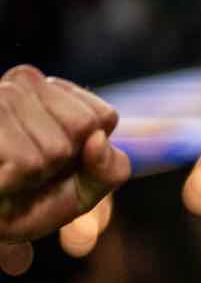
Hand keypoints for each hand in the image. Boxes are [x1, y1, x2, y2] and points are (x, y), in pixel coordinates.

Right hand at [0, 65, 130, 242]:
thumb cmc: (33, 200)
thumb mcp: (86, 189)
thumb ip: (110, 169)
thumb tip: (98, 139)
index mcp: (53, 89)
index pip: (103, 117)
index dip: (88, 152)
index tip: (60, 161)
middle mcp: (22, 82)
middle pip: (82, 126)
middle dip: (63, 163)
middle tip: (32, 170)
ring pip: (54, 148)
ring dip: (35, 175)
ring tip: (10, 173)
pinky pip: (25, 163)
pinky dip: (14, 183)